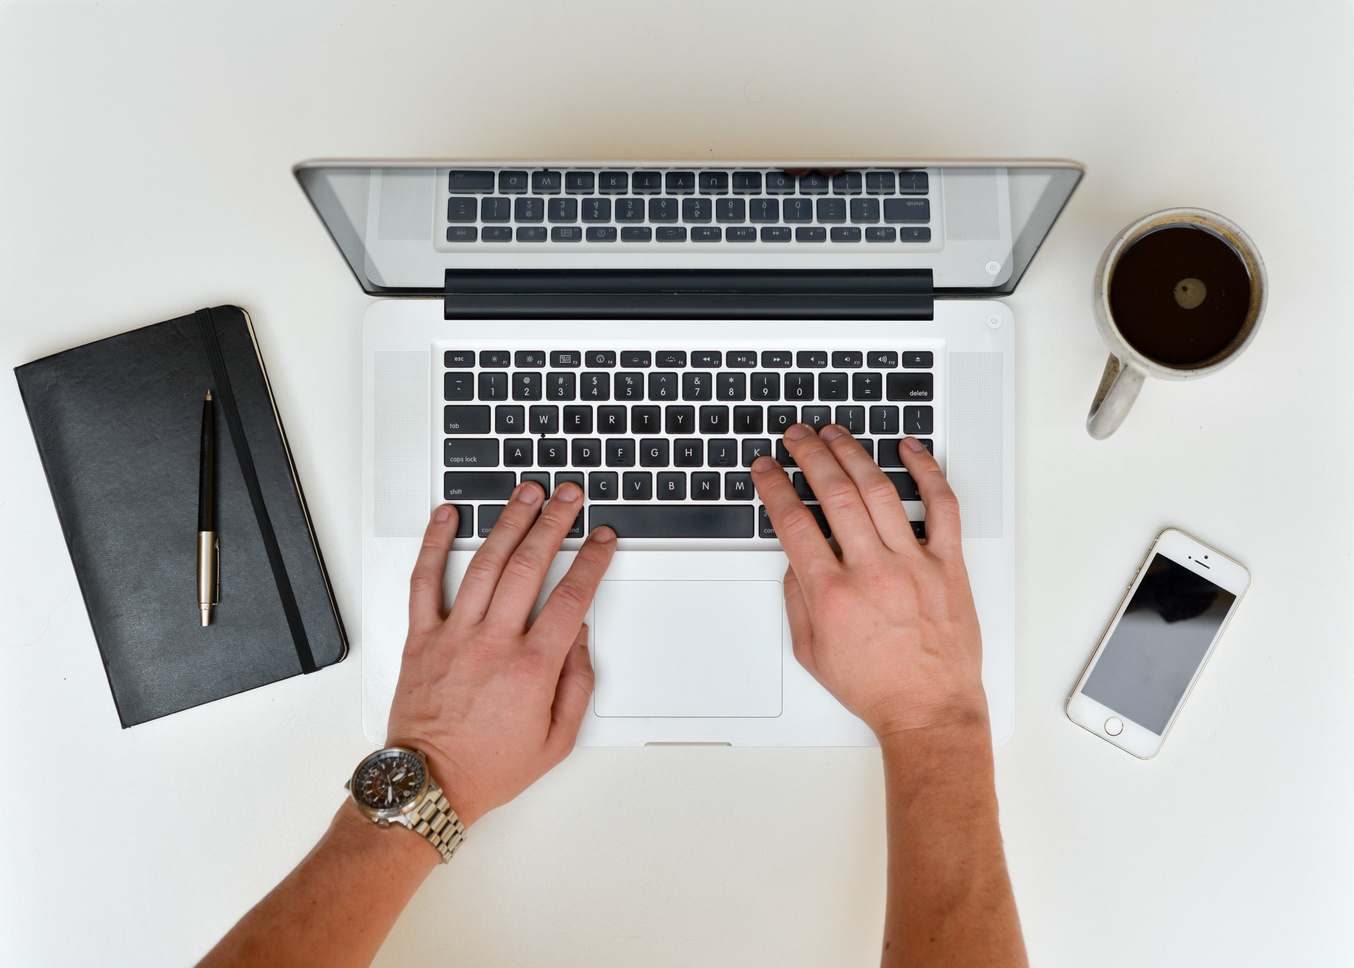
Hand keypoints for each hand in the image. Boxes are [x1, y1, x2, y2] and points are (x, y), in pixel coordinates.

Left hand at [385, 482, 615, 827]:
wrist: (428, 785)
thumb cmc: (488, 767)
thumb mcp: (556, 740)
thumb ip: (577, 685)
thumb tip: (579, 637)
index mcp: (531, 668)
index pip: (571, 597)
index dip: (592, 561)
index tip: (602, 539)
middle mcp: (492, 643)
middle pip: (530, 566)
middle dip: (555, 523)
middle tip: (569, 497)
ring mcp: (453, 636)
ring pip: (485, 563)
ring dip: (508, 522)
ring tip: (526, 493)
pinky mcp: (421, 638)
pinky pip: (424, 581)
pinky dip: (434, 544)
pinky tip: (447, 516)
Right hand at [750, 426, 986, 740]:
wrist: (930, 711)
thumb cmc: (876, 687)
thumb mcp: (811, 652)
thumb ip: (797, 600)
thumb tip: (794, 559)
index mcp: (833, 594)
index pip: (794, 522)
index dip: (775, 487)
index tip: (767, 469)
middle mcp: (872, 572)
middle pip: (834, 494)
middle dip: (809, 456)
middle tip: (797, 437)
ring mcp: (914, 564)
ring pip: (879, 490)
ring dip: (853, 454)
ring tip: (836, 434)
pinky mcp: (948, 565)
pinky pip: (941, 506)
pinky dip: (926, 471)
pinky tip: (909, 449)